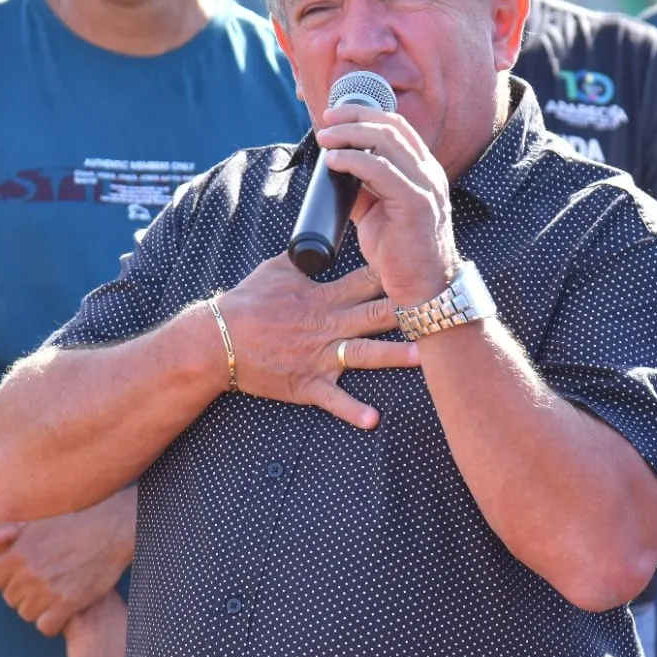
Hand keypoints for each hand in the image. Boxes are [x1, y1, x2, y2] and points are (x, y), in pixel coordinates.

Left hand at [0, 488, 134, 635]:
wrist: (114, 528)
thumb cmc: (75, 521)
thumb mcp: (37, 523)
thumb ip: (3, 532)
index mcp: (17, 553)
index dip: (11, 576)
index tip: (29, 570)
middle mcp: (28, 573)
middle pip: (11, 598)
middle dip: (26, 591)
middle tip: (47, 578)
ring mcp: (47, 590)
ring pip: (27, 614)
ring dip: (39, 607)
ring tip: (57, 590)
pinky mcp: (67, 604)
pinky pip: (46, 626)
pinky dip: (53, 621)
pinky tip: (64, 607)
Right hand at [216, 255, 420, 430]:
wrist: (217, 340)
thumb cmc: (246, 303)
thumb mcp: (276, 268)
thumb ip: (306, 255)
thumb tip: (321, 237)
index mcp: (322, 296)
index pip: (366, 280)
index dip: (394, 273)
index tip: (420, 268)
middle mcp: (326, 325)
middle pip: (375, 315)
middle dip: (408, 311)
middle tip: (439, 308)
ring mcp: (319, 356)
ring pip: (364, 355)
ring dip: (394, 356)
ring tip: (425, 356)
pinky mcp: (307, 383)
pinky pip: (333, 399)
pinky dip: (352, 411)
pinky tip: (373, 420)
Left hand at [314, 104, 461, 306]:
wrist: (422, 289)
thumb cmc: (399, 253)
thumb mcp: (375, 213)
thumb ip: (360, 189)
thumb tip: (333, 171)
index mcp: (422, 171)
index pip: (398, 127)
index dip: (365, 114)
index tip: (335, 116)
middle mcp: (429, 173)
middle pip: (392, 127)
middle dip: (354, 117)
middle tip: (326, 121)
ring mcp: (426, 186)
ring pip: (387, 141)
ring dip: (350, 135)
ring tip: (325, 139)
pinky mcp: (417, 203)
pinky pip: (382, 170)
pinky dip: (354, 160)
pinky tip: (334, 161)